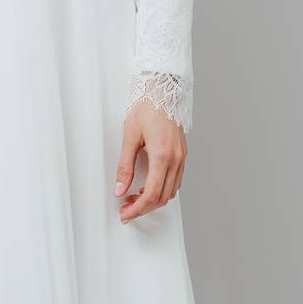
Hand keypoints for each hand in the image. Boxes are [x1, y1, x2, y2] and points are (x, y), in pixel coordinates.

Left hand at [113, 100, 186, 220]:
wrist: (162, 89)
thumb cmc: (146, 107)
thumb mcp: (129, 136)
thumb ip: (125, 166)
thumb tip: (120, 188)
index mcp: (163, 155)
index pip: (152, 194)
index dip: (138, 209)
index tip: (126, 214)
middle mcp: (176, 159)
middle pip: (163, 197)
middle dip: (144, 208)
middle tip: (126, 210)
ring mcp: (182, 157)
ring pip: (171, 191)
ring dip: (154, 200)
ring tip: (134, 199)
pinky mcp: (182, 154)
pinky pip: (176, 180)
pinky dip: (163, 189)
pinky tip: (148, 187)